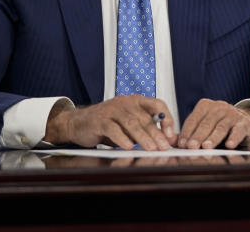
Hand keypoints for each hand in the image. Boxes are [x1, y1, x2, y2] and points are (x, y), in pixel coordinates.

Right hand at [44, 95, 176, 149]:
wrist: (79, 122)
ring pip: (131, 123)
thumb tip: (170, 140)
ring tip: (151, 149)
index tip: (171, 133)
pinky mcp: (99, 120)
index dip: (166, 118)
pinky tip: (128, 147)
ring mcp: (112, 110)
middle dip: (156, 134)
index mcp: (137, 101)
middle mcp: (126, 102)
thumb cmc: (108, 124)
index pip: (157, 104)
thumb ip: (148, 130)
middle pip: (145, 118)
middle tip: (164, 147)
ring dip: (143, 137)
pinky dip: (122, 138)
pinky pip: (113, 129)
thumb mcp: (130, 126)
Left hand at [178, 99, 249, 148]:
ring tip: (206, 147)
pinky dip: (234, 137)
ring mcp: (232, 114)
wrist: (247, 122)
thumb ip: (189, 133)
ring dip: (212, 138)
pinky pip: (238, 130)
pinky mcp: (244, 122)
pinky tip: (229, 145)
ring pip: (221, 127)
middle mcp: (219, 107)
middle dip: (197, 136)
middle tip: (191, 147)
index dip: (187, 132)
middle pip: (206, 123)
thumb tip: (171, 142)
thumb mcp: (205, 127)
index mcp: (206, 106)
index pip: (193, 119)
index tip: (181, 144)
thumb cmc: (221, 126)